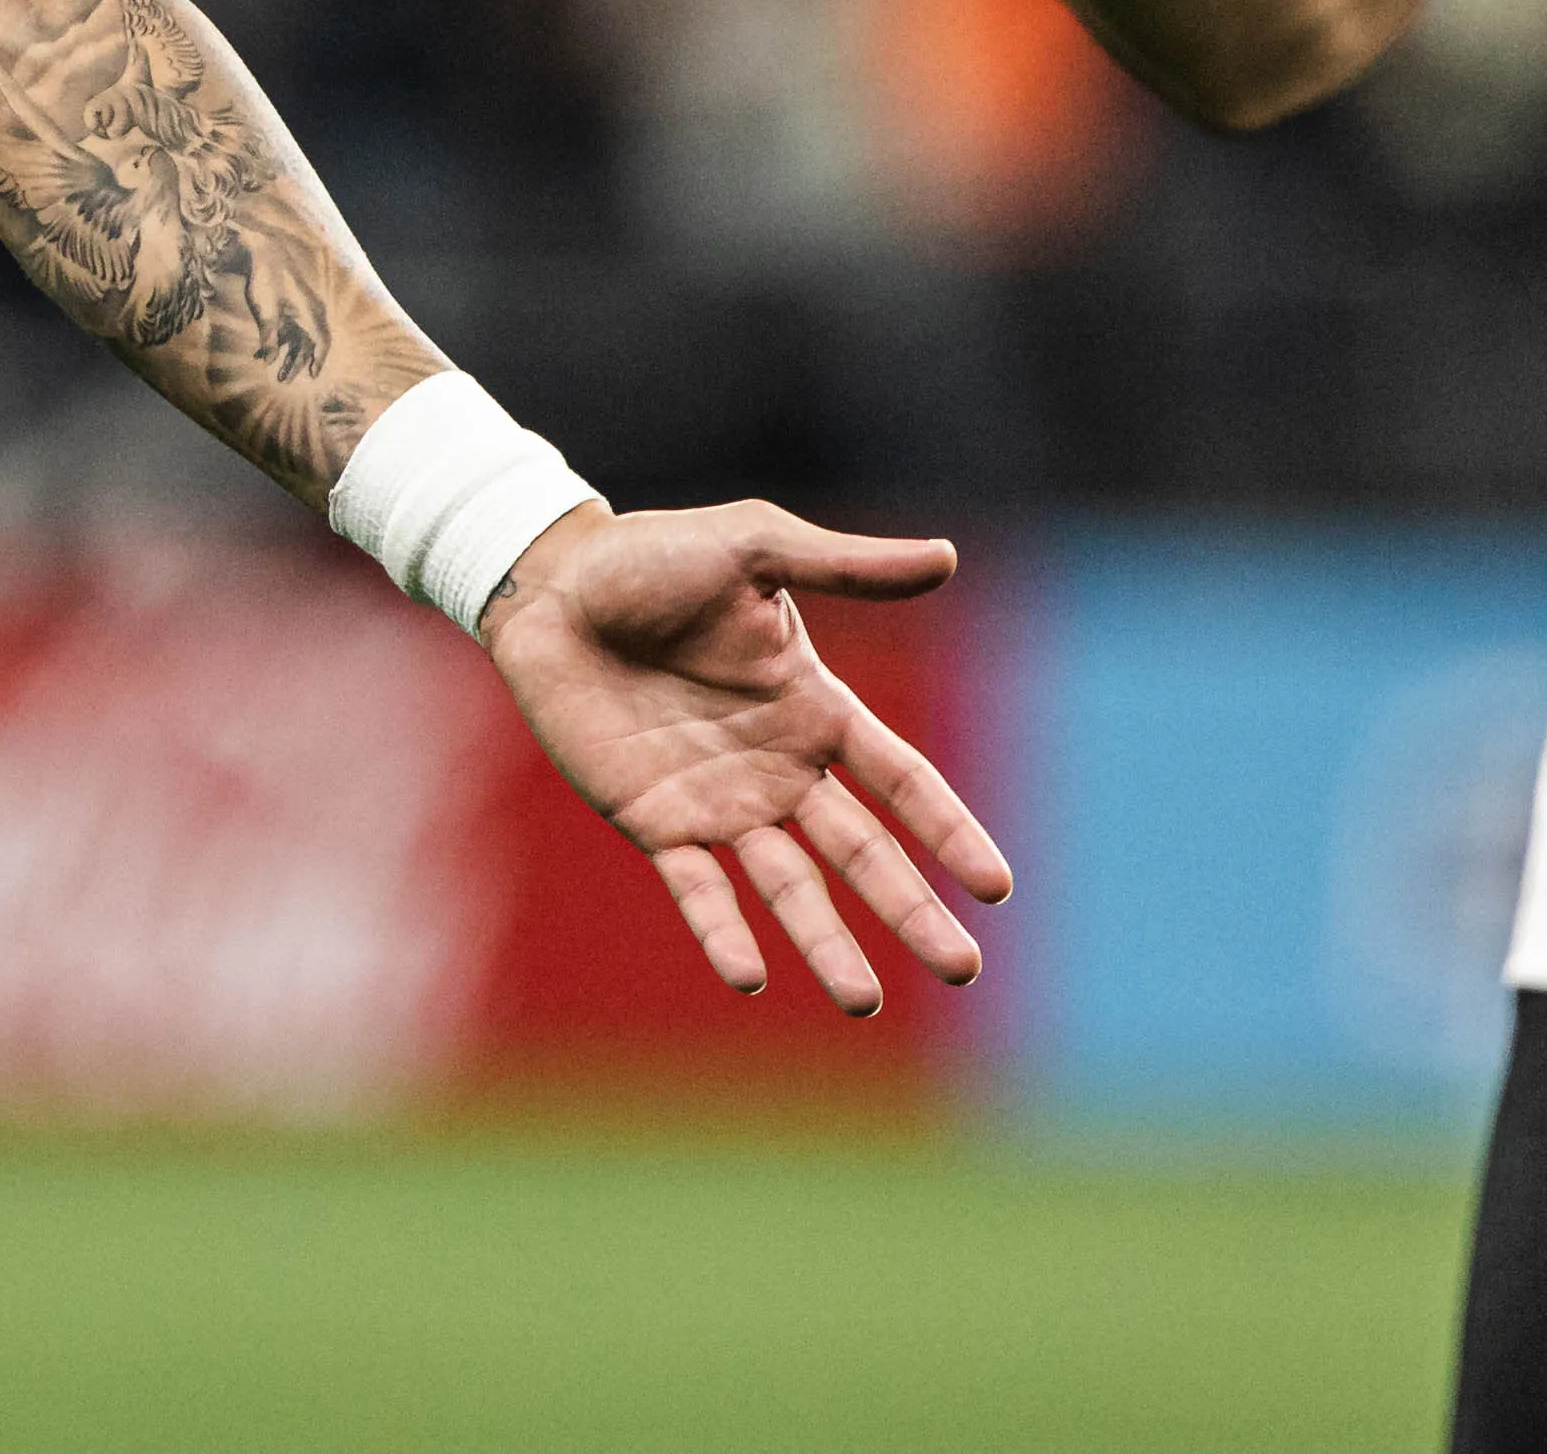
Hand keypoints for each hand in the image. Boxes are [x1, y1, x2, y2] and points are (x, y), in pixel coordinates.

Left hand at [479, 497, 1014, 1014]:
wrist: (550, 582)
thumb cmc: (652, 555)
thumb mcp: (754, 546)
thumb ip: (844, 567)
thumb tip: (947, 557)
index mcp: (814, 707)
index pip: (901, 781)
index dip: (948, 830)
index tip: (996, 886)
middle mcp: (778, 768)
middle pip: (861, 853)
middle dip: (910, 909)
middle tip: (961, 969)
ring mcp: (718, 801)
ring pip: (788, 887)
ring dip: (825, 944)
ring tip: (862, 1000)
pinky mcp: (653, 819)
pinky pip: (696, 887)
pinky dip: (722, 931)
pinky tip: (748, 976)